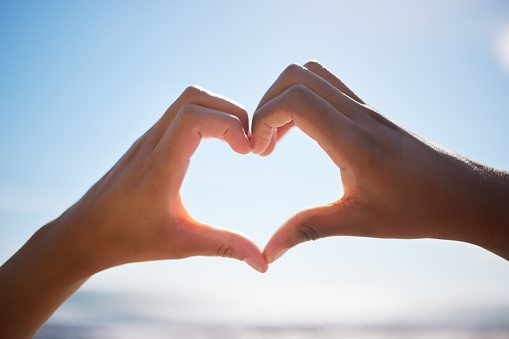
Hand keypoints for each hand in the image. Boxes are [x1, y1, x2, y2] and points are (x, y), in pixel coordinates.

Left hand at [63, 85, 266, 272]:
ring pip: (186, 101)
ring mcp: (148, 139)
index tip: (246, 152)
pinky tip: (216, 142)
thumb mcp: (181, 244)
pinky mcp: (147, 142)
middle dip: (230, 110)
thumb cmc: (128, 239)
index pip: (194, 117)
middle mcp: (153, 143)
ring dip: (217, 111)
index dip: (229, 124)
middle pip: (194, 97)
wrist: (85, 233)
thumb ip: (224, 247)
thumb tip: (262, 262)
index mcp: (161, 164)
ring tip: (236, 140)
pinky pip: (178, 114)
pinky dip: (204, 117)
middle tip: (246, 141)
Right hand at [252, 60, 508, 262]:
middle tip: (263, 143)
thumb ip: (307, 230)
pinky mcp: (369, 111)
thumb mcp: (357, 222)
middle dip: (267, 103)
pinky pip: (328, 87)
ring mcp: (365, 108)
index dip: (263, 117)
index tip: (258, 151)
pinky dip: (304, 100)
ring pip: (313, 75)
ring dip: (285, 98)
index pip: (296, 99)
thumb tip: (267, 255)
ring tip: (279, 138)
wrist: (461, 193)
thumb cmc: (416, 209)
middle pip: (297, 76)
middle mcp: (358, 115)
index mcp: (352, 140)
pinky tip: (303, 134)